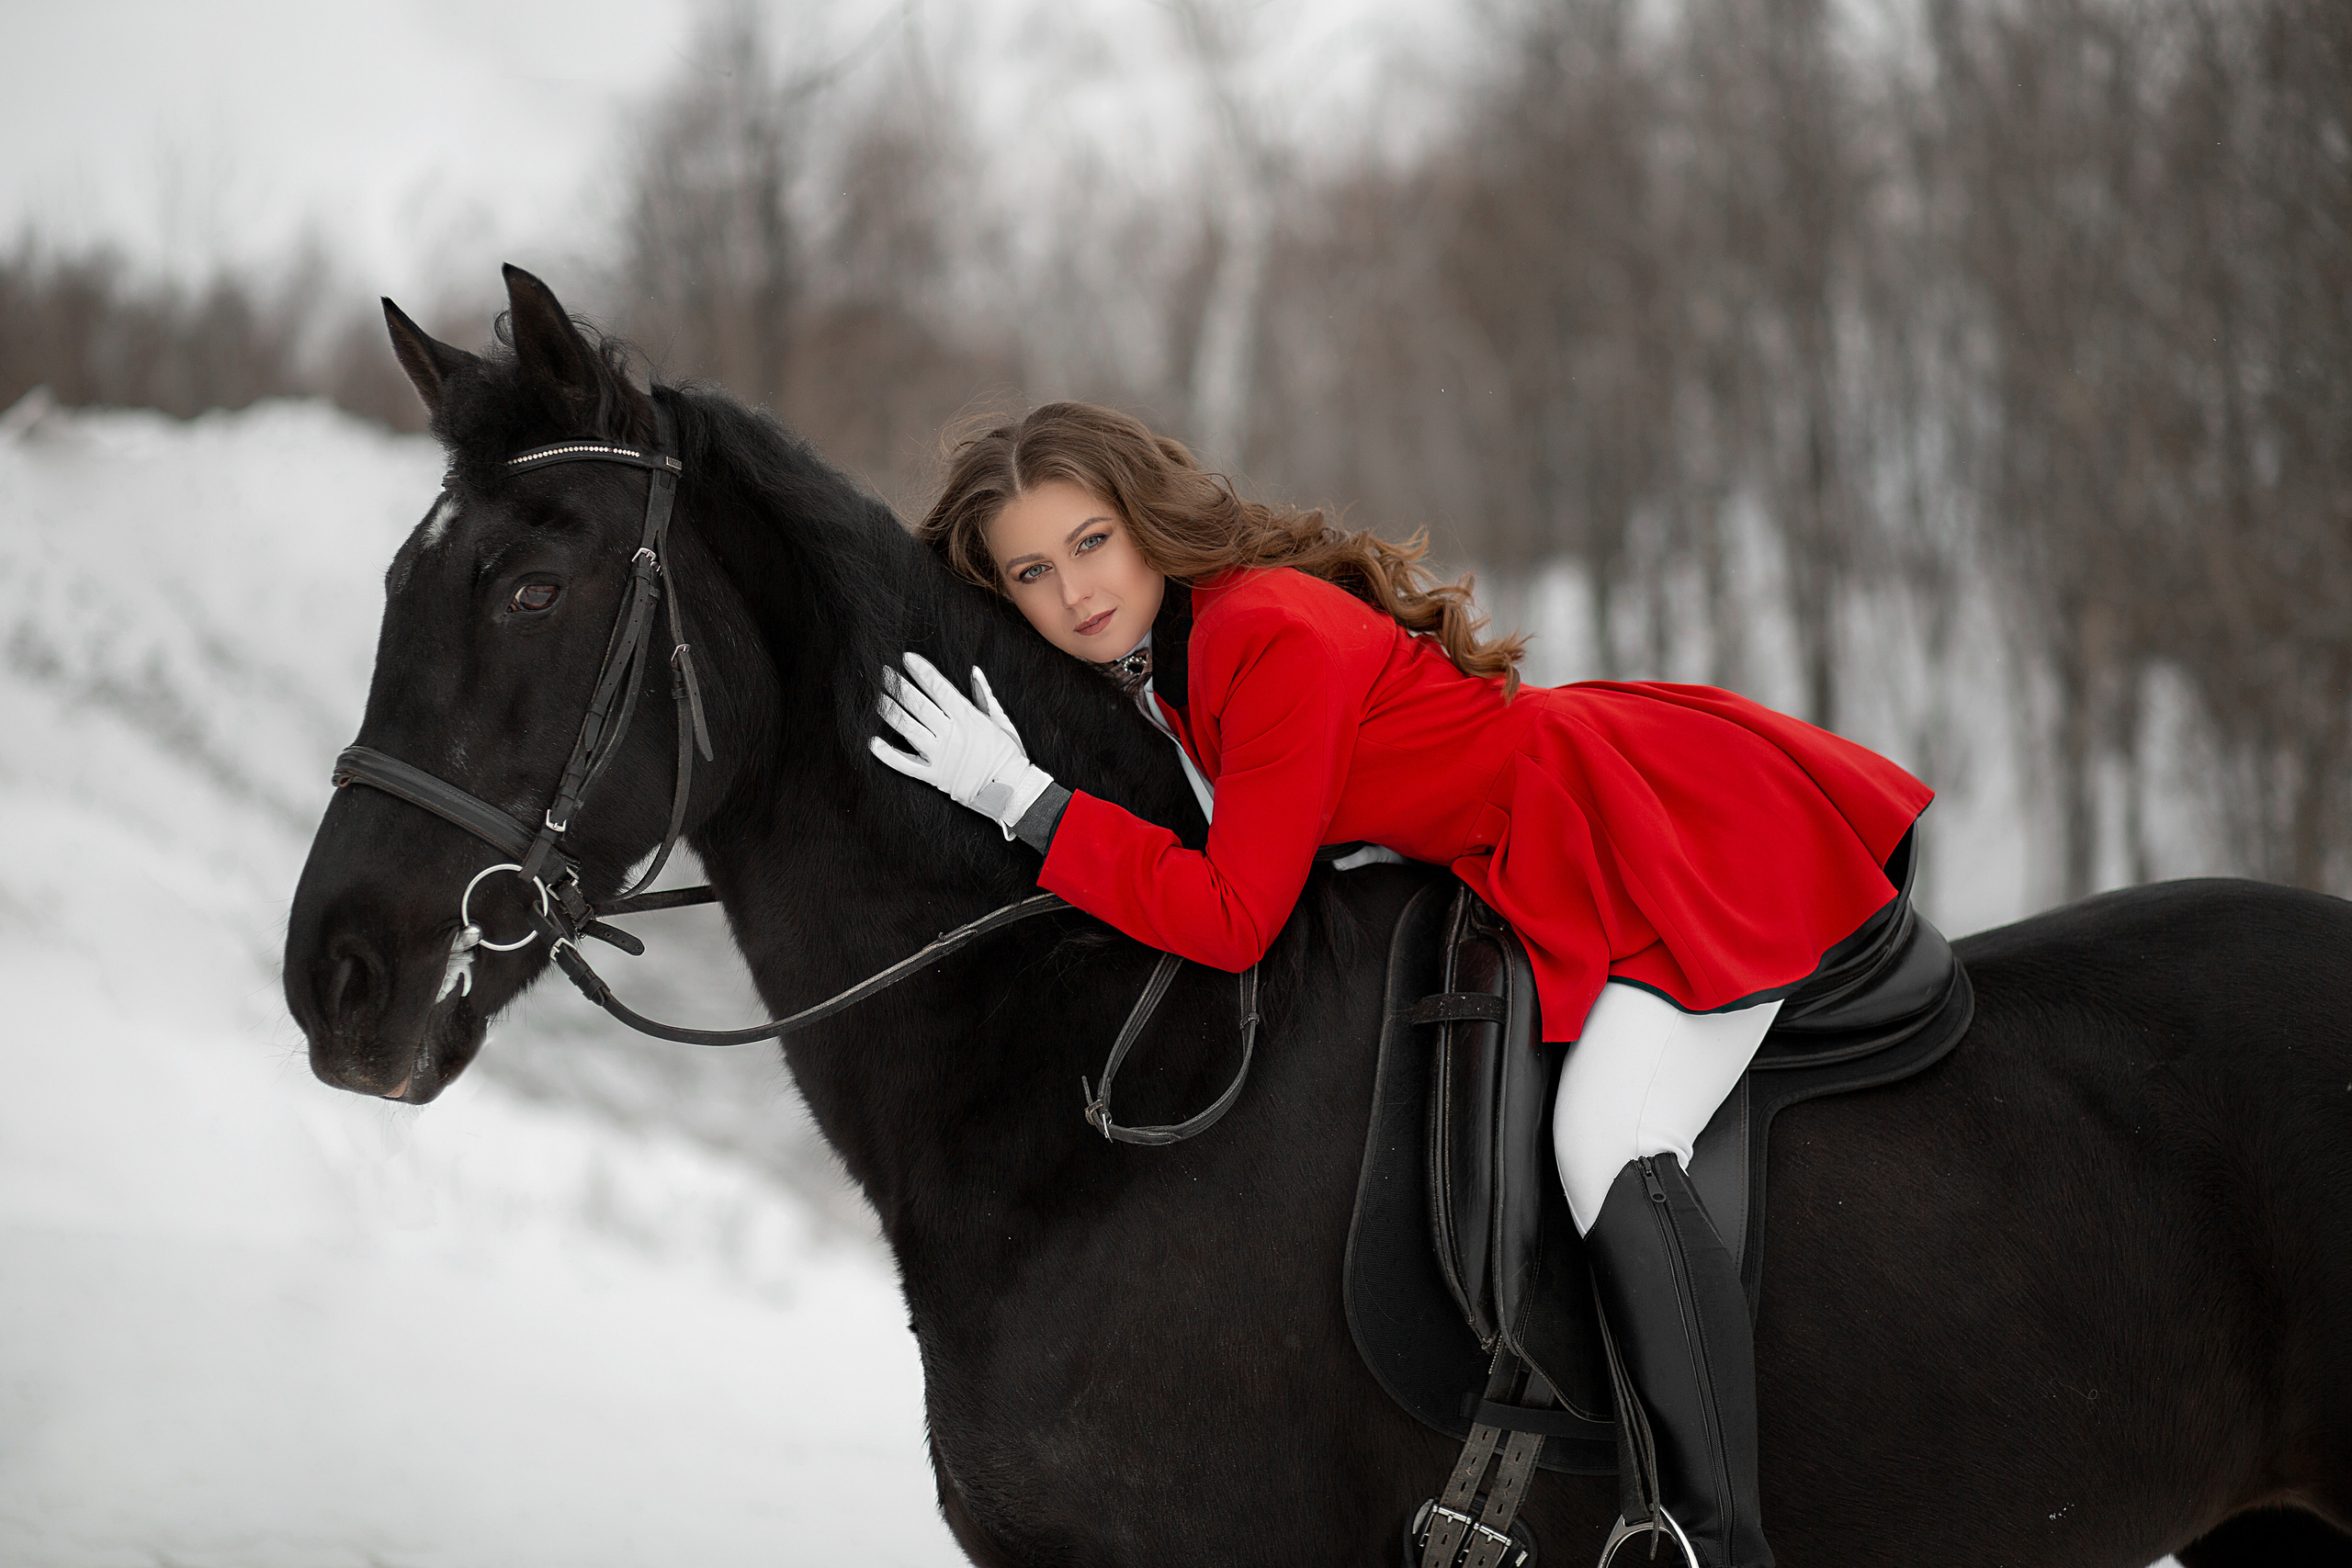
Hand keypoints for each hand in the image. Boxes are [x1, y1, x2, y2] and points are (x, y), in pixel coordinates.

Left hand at [870, 653, 1055, 835]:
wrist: (1014, 790)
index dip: (922, 671)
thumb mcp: (1001, 721)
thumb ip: (985, 695)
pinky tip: (874, 743)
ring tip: (879, 699)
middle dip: (900, 686)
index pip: (939, 688)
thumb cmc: (1010, 755)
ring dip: (892, 713)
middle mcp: (951, 733)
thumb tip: (974, 672)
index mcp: (968, 717)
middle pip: (919, 705)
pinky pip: (906, 765)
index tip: (907, 658)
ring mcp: (941, 756)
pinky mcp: (934, 776)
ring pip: (909, 730)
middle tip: (885, 673)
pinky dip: (888, 755)